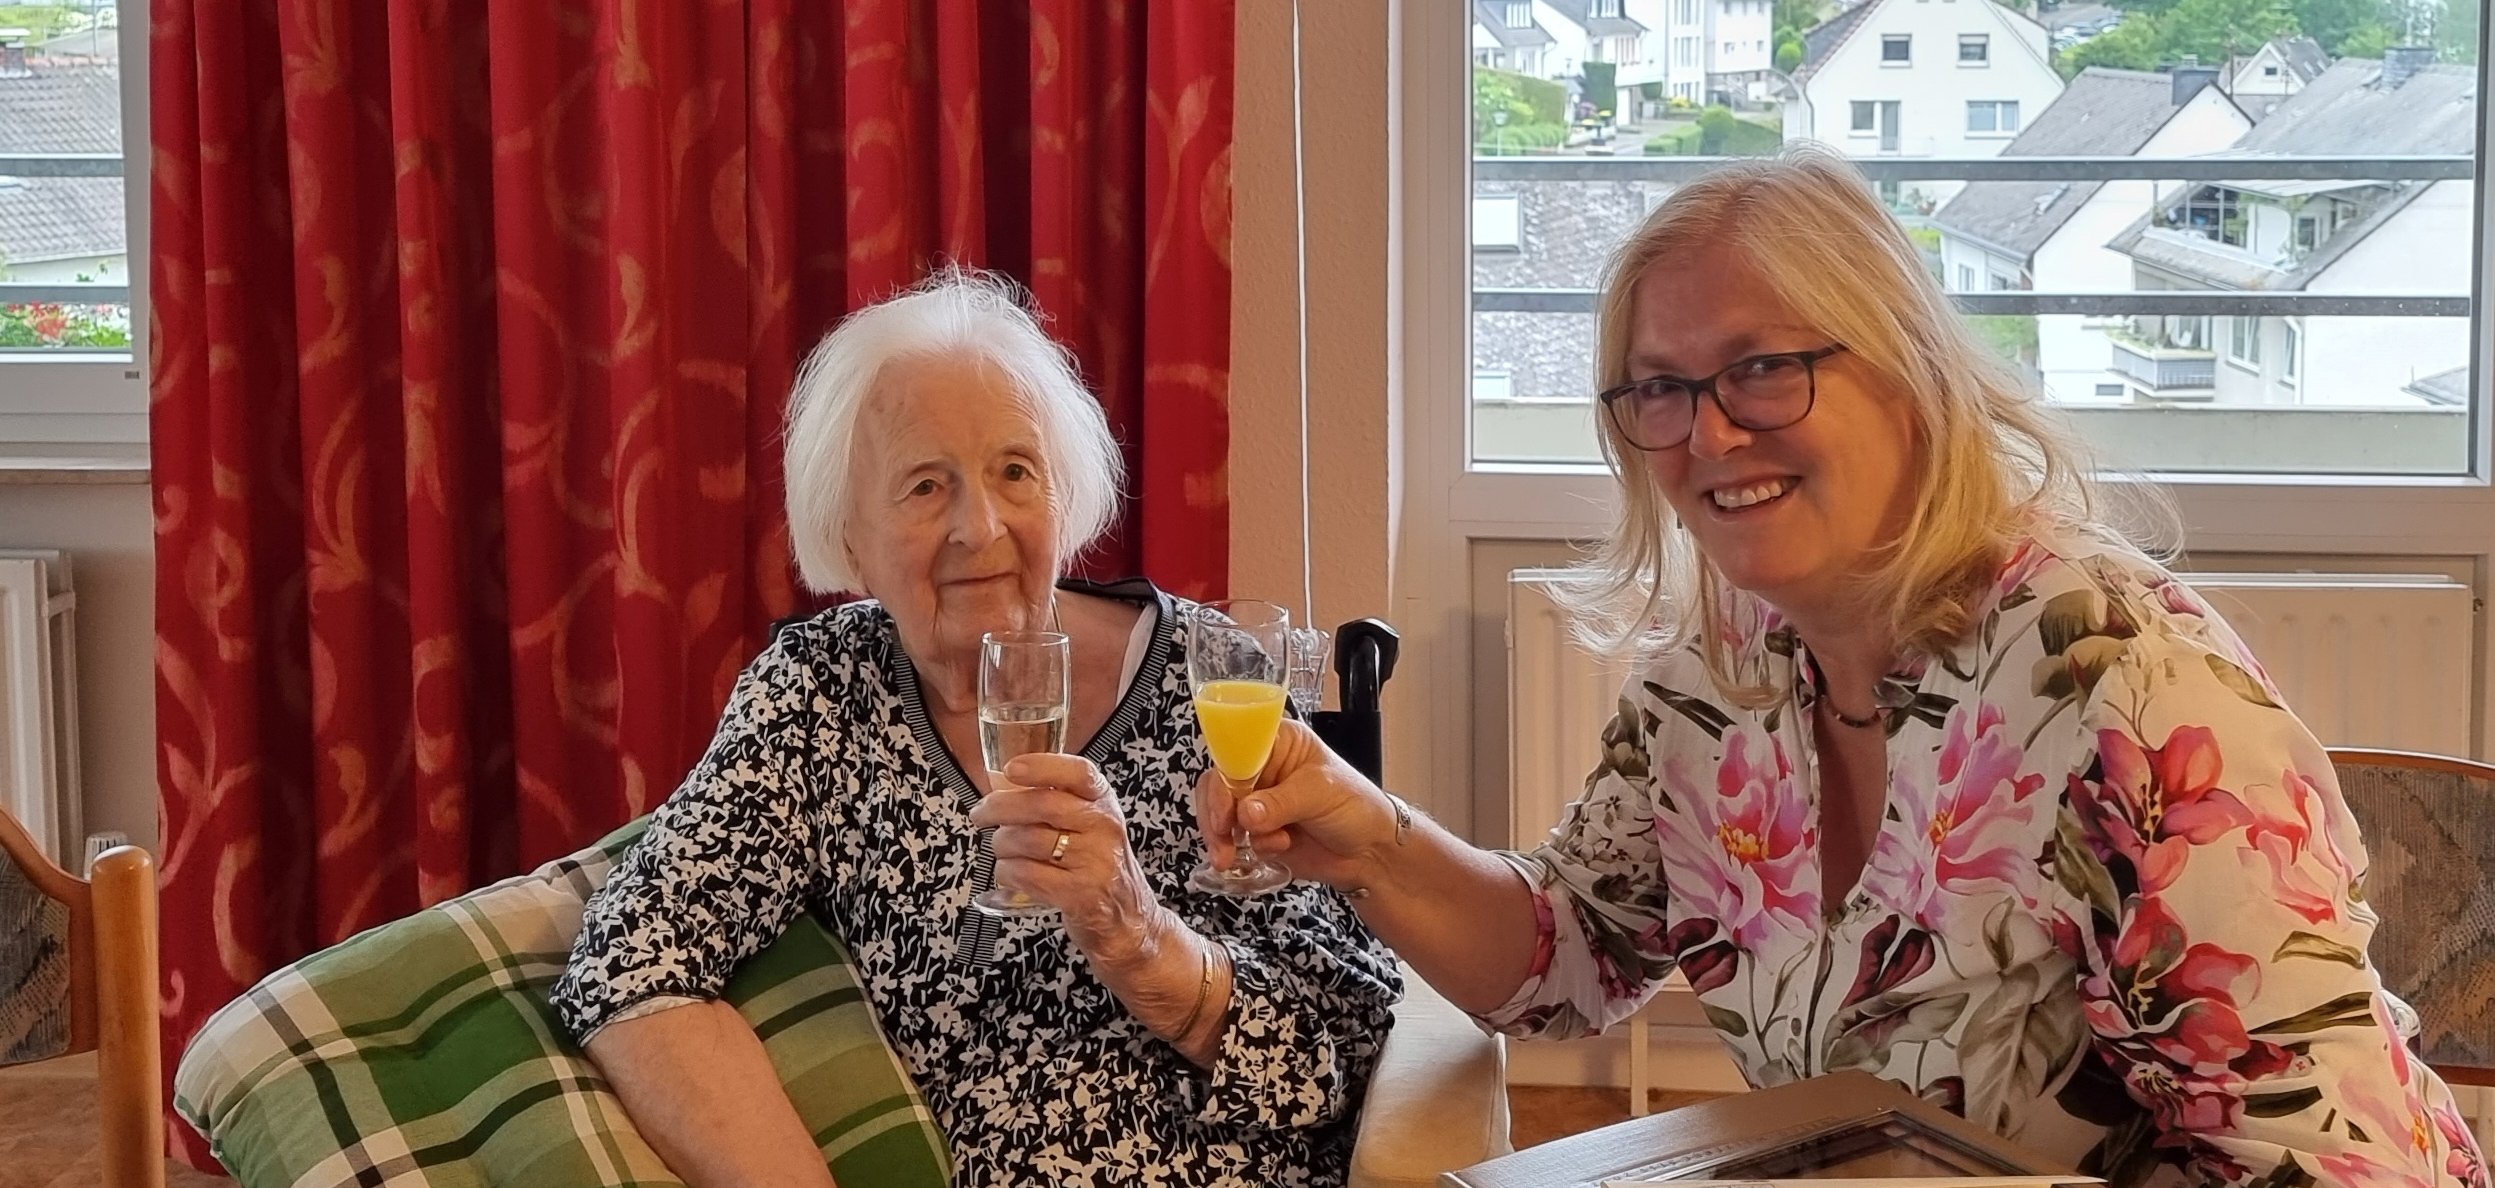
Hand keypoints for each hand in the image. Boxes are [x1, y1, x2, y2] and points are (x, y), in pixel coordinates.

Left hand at [969, 753, 1162, 963]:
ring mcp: (1094, 862)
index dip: (1042, 767)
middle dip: (999, 807)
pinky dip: (1007, 872)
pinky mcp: (1080, 894)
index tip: (1011, 768)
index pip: (1079, 773)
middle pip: (1042, 805)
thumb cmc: (1096, 865)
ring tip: (1002, 849)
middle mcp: (1103, 828)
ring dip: (1001, 845)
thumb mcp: (1086, 825)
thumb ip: (1049, 801)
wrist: (1127, 919)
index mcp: (1103, 803)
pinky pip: (1025, 874)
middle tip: (980, 814)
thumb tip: (997, 781)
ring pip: (1027, 841)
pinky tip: (1010, 873)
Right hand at [1194, 720, 1401, 891]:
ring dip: (1223, 836)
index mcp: (1279, 743)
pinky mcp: (1258, 831)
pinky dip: (1245, 849)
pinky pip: (1234, 839)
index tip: (1224, 800)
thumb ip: (1281, 803)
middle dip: (1216, 811)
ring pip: (1219, 813)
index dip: (1224, 772)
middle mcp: (1263, 769)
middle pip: (1219, 782)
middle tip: (1224, 832)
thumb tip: (1246, 813)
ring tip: (1233, 855)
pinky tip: (1277, 849)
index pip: (1237, 747)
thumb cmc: (1357, 806)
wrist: (1371, 852)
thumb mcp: (1321, 793)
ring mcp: (1258, 802)